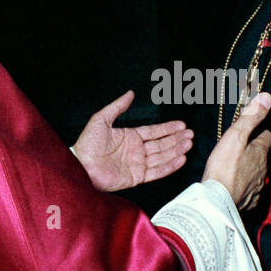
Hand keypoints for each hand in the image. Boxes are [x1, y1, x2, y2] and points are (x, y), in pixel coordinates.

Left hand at [72, 90, 192, 191]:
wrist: (80, 166)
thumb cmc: (87, 144)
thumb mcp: (101, 119)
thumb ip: (118, 107)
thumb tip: (130, 93)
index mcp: (130, 137)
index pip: (154, 132)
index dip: (168, 128)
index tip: (182, 125)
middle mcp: (136, 151)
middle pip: (161, 144)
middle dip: (177, 139)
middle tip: (190, 134)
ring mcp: (137, 164)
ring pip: (162, 156)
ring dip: (176, 150)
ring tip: (189, 144)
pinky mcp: (136, 177)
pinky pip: (157, 171)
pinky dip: (169, 166)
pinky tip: (180, 159)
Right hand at [202, 92, 270, 209]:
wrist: (217, 202)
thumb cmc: (223, 167)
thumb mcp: (235, 136)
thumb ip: (251, 117)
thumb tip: (267, 97)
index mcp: (260, 152)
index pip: (268, 137)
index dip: (261, 131)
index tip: (253, 130)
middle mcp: (263, 170)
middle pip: (263, 155)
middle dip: (256, 150)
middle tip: (242, 147)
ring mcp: (258, 187)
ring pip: (258, 173)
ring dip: (251, 168)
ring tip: (237, 166)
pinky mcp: (250, 200)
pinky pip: (252, 190)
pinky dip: (246, 185)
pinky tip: (237, 185)